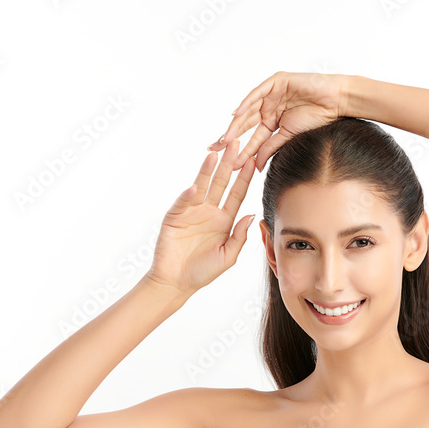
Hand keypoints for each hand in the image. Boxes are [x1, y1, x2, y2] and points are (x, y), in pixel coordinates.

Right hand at [145, 139, 256, 295]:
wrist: (176, 283)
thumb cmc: (203, 272)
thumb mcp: (228, 257)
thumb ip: (239, 237)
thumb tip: (250, 215)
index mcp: (224, 220)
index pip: (237, 194)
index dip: (244, 178)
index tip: (253, 161)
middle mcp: (209, 212)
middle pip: (221, 183)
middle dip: (228, 164)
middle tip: (235, 144)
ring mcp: (191, 212)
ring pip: (202, 187)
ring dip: (207, 171)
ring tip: (215, 154)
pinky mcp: (175, 217)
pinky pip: (183, 203)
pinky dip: (188, 196)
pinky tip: (195, 187)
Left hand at [208, 71, 350, 171]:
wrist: (335, 101)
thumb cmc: (318, 118)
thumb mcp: (289, 136)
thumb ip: (270, 148)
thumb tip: (255, 167)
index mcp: (272, 122)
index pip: (251, 138)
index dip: (240, 149)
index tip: (228, 163)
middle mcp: (268, 108)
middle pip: (245, 124)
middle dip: (230, 137)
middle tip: (215, 149)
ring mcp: (271, 94)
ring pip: (248, 110)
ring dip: (236, 124)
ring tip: (225, 138)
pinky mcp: (276, 82)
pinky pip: (258, 93)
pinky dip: (248, 103)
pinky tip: (237, 114)